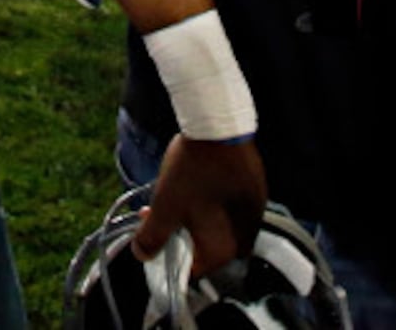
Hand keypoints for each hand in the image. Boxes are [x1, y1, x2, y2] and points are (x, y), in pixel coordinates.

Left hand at [131, 134, 268, 281]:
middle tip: (157, 215)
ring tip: (172, 196)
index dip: (171, 256)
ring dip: (194, 217)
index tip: (155, 238)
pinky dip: (210, 202)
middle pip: (207, 246)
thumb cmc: (192, 171)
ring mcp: (253, 212)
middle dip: (180, 233)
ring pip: (218, 225)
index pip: (196, 268)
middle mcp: (246, 235)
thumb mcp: (164, 207)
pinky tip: (194, 185)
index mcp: (227, 247)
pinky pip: (229, 207)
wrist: (218, 126)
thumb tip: (142, 255)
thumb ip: (152, 237)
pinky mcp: (254, 191)